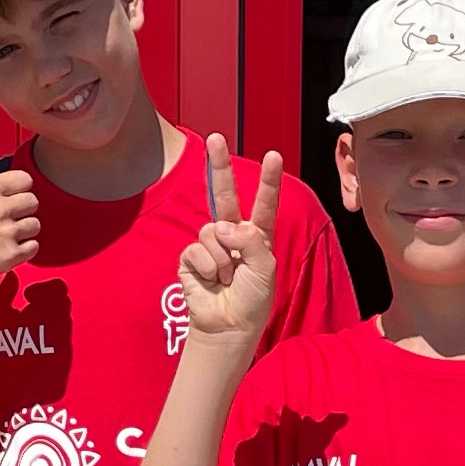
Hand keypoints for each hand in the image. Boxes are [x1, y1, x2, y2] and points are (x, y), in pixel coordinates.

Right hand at [0, 125, 42, 301]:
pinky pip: (34, 246)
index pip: (25, 180)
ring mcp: (6, 233)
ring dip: (24, 231)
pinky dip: (24, 250)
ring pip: (36, 224)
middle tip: (2, 220)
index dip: (18, 189)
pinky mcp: (12, 255)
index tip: (5, 199)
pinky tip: (5, 249)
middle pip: (33, 201)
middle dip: (22, 210)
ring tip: (3, 235)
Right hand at [176, 136, 283, 348]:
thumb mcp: (265, 269)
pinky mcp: (191, 258)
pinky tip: (212, 281)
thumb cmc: (252, 301)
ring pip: (211, 231)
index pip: (264, 204)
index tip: (273, 156)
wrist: (228, 328)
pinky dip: (208, 267)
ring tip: (227, 278)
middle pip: (224, 195)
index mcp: (257, 237)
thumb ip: (251, 241)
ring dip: (222, 258)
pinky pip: (197, 249)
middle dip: (218, 166)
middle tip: (214, 138)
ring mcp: (210, 245)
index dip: (267, 181)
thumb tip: (222, 227)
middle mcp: (232, 235)